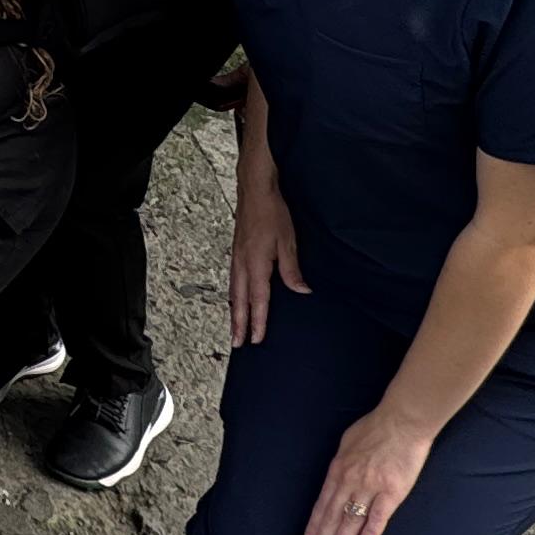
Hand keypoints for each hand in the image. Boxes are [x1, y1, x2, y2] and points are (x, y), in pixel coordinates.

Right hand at [229, 192, 307, 344]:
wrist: (255, 191)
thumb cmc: (271, 213)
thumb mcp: (288, 242)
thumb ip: (292, 270)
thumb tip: (301, 291)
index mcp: (256, 264)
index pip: (258, 300)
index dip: (258, 321)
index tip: (257, 339)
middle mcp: (242, 264)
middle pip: (239, 301)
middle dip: (238, 324)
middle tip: (237, 343)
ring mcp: (236, 258)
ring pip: (233, 292)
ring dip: (234, 312)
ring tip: (234, 327)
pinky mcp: (236, 252)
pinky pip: (233, 281)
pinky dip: (233, 296)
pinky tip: (236, 299)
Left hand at [305, 404, 436, 534]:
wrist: (402, 421)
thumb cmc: (375, 427)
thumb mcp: (347, 442)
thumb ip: (341, 463)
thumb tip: (335, 476)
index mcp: (338, 469)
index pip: (322, 504)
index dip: (315, 525)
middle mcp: (350, 481)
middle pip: (333, 516)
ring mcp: (370, 487)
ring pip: (351, 520)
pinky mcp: (391, 492)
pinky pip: (378, 517)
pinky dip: (369, 534)